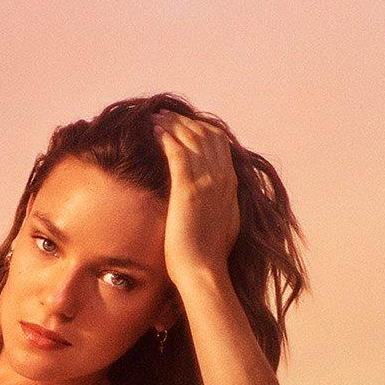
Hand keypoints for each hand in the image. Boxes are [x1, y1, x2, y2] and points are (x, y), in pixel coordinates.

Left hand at [155, 111, 240, 283]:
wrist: (203, 269)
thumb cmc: (206, 256)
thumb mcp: (219, 224)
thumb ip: (216, 207)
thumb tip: (208, 204)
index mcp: (230, 186)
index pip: (220, 146)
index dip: (202, 131)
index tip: (185, 126)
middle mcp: (222, 179)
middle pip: (208, 137)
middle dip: (186, 123)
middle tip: (166, 115)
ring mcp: (208, 182)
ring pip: (193, 140)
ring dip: (174, 125)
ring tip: (156, 118)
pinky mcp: (189, 188)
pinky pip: (178, 152)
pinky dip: (167, 137)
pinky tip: (154, 131)